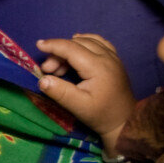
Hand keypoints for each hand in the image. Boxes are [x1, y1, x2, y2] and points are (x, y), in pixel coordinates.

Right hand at [35, 34, 133, 153]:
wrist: (125, 122)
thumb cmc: (101, 115)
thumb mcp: (78, 107)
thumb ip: (60, 92)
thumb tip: (42, 79)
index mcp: (98, 67)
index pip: (71, 48)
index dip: (54, 45)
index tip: (38, 45)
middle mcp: (107, 56)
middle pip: (78, 43)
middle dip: (59, 51)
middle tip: (48, 70)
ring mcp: (113, 56)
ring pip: (88, 41)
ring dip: (70, 48)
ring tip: (60, 66)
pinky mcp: (115, 59)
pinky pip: (98, 42)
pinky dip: (84, 43)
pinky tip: (77, 51)